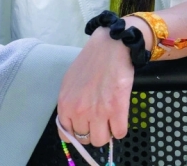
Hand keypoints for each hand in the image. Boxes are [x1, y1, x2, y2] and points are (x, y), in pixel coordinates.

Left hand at [56, 27, 134, 145]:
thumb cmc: (92, 60)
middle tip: (101, 122)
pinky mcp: (117, 108)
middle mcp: (79, 111)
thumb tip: (75, 118)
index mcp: (65, 105)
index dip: (79, 132)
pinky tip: (121, 119)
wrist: (112, 46)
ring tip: (112, 121)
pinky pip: (119, 132)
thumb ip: (70, 102)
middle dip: (94, 132)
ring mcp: (98, 111)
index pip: (68, 135)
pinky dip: (120, 130)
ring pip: (101, 140)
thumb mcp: (70, 83)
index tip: (87, 127)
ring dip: (107, 133)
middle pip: (85, 140)